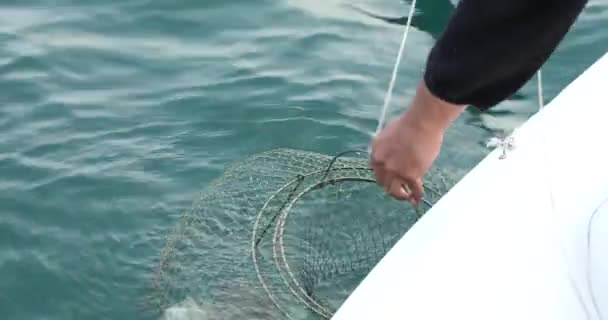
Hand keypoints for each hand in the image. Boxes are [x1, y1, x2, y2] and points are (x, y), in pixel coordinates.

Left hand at [370, 81, 464, 204]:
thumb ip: (386, 148)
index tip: (391, 179)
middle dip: (391, 186)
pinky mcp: (410, 175)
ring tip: (407, 197)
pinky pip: (413, 190)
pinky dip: (416, 195)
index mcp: (375, 153)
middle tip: (399, 188)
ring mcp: (395, 171)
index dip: (384, 176)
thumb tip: (391, 156)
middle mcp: (382, 164)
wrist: (422, 123)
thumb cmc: (409, 124)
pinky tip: (418, 198)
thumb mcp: (388, 135)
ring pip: (395, 191)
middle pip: (383, 182)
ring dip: (401, 196)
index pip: (376, 171)